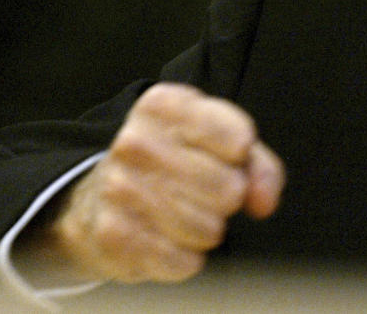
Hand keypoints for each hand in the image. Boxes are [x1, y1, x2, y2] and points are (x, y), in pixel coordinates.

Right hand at [48, 83, 284, 282]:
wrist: (102, 196)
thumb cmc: (176, 162)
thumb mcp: (221, 144)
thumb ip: (258, 166)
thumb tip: (263, 203)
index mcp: (164, 105)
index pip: (238, 140)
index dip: (242, 159)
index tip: (227, 157)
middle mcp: (135, 141)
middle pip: (228, 189)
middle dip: (229, 199)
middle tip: (208, 194)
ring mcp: (118, 188)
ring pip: (208, 229)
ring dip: (208, 231)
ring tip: (187, 215)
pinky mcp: (111, 235)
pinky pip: (181, 261)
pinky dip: (186, 260)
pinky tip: (169, 241)